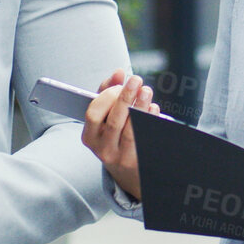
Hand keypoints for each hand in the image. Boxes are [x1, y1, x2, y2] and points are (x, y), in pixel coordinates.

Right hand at [81, 69, 157, 200]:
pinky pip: (145, 139)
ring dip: (140, 107)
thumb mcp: (105, 116)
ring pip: (131, 130)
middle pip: (114, 121)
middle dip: (126, 98)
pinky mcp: (138, 161)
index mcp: (90, 137)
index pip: (93, 114)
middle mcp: (103, 149)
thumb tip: (118, 72)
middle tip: (136, 80)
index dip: (107, 97)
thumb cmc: (113, 135)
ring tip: (147, 90)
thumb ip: (108, 91)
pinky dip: (150, 121)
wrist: (127, 171)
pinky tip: (153, 108)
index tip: (119, 85)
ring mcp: (121, 158)